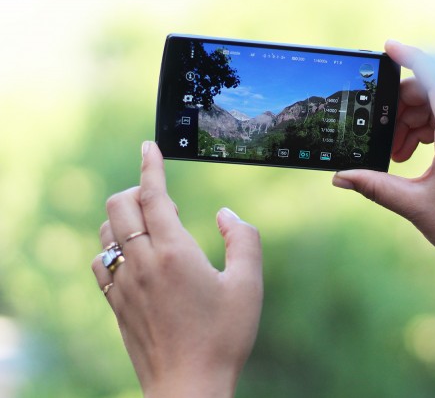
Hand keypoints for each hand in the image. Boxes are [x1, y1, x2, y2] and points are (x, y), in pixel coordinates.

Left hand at [92, 141, 262, 397]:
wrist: (190, 385)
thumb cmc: (223, 336)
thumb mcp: (249, 284)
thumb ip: (244, 239)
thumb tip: (225, 213)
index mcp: (175, 252)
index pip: (153, 195)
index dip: (151, 166)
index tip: (149, 147)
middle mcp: (143, 263)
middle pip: (119, 206)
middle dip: (136, 190)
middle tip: (161, 199)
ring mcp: (124, 284)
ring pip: (105, 232)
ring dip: (123, 218)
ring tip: (149, 227)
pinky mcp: (116, 304)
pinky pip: (100, 261)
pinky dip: (111, 246)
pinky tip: (131, 256)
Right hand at [333, 41, 434, 335]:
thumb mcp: (415, 205)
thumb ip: (375, 186)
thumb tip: (340, 177)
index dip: (410, 57)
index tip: (387, 48)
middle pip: (432, 91)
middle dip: (400, 103)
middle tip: (378, 128)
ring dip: (410, 121)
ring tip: (394, 153)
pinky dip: (424, 132)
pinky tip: (409, 157)